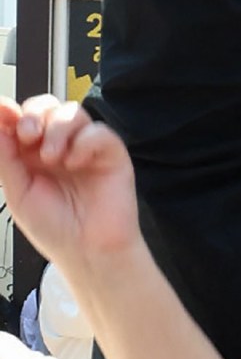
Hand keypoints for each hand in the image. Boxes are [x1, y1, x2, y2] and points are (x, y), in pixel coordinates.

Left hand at [0, 96, 141, 275]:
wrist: (86, 251)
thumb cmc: (54, 228)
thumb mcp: (16, 191)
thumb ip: (5, 155)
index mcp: (31, 155)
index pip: (22, 119)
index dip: (11, 112)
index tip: (2, 111)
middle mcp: (58, 147)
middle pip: (48, 106)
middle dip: (35, 114)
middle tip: (28, 136)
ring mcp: (86, 149)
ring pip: (73, 112)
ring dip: (57, 129)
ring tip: (53, 158)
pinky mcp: (111, 155)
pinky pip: (100, 132)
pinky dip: (84, 142)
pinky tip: (76, 162)